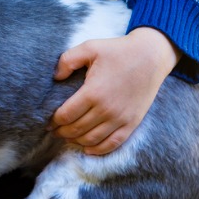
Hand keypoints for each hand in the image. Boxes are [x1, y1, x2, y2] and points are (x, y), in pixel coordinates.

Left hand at [50, 28, 179, 154]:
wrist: (151, 56)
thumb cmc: (118, 50)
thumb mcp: (89, 47)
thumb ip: (67, 60)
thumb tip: (55, 77)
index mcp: (93, 92)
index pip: (66, 115)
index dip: (54, 120)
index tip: (48, 121)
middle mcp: (106, 110)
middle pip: (77, 129)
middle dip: (62, 132)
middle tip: (54, 130)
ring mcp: (120, 119)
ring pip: (92, 139)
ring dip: (76, 141)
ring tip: (68, 137)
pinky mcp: (132, 123)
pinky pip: (113, 144)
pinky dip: (98, 150)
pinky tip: (88, 149)